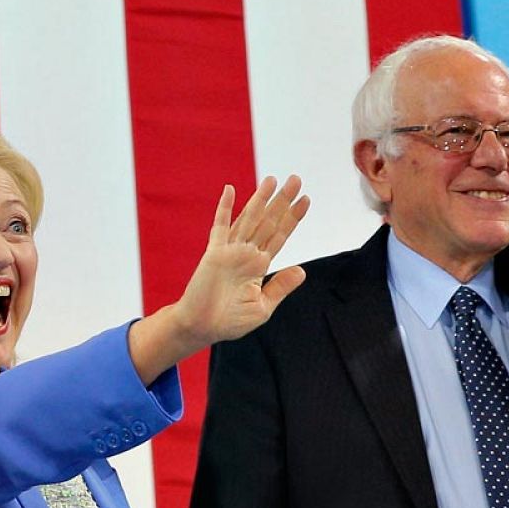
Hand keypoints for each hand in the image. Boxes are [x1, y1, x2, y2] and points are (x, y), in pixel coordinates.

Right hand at [173, 175, 309, 344]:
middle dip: (283, 201)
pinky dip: (225, 209)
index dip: (293, 218)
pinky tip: (231, 191)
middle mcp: (247, 253)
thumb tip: (302, 271)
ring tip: (273, 180)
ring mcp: (231, 251)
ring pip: (249, 219)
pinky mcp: (214, 253)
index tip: (306, 199)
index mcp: (260, 265)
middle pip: (269, 222)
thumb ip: (280, 287)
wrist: (202, 328)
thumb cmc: (230, 320)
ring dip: (260, 199)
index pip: (280, 236)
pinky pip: (220, 227)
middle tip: (296, 179)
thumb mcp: (262, 306)